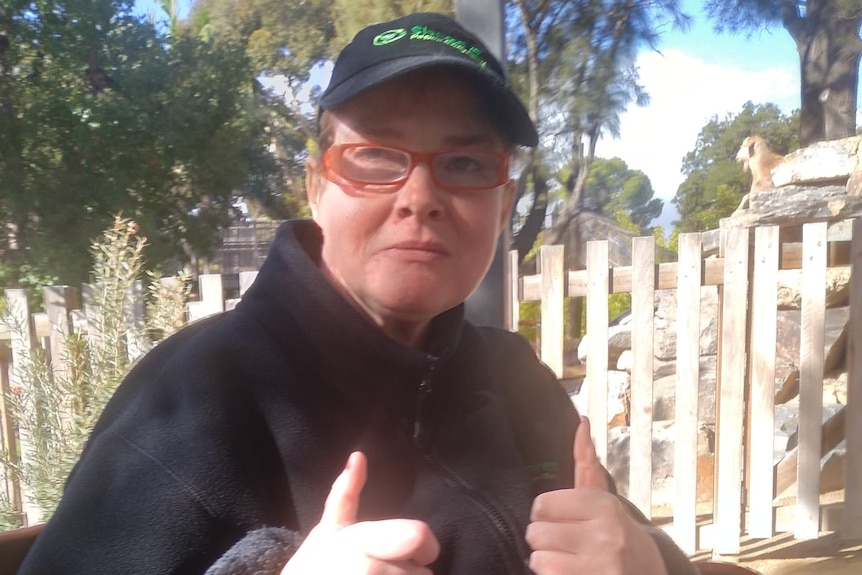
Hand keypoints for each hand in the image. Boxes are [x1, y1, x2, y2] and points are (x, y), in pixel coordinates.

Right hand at [281, 452, 439, 574]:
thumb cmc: (317, 565)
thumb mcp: (329, 529)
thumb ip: (346, 493)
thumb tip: (358, 455)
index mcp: (362, 542)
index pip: (419, 536)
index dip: (425, 546)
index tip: (414, 553)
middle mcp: (369, 570)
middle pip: (424, 573)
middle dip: (411, 572)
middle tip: (386, 572)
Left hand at [525, 416, 668, 574]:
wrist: (650, 573)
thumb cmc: (620, 536)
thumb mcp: (605, 500)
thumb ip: (586, 463)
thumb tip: (581, 423)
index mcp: (603, 506)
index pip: (542, 505)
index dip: (545, 515)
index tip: (560, 520)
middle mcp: (604, 533)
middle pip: (536, 532)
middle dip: (545, 539)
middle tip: (565, 542)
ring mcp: (599, 563)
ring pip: (538, 558)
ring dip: (548, 560)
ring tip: (569, 559)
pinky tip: (571, 572)